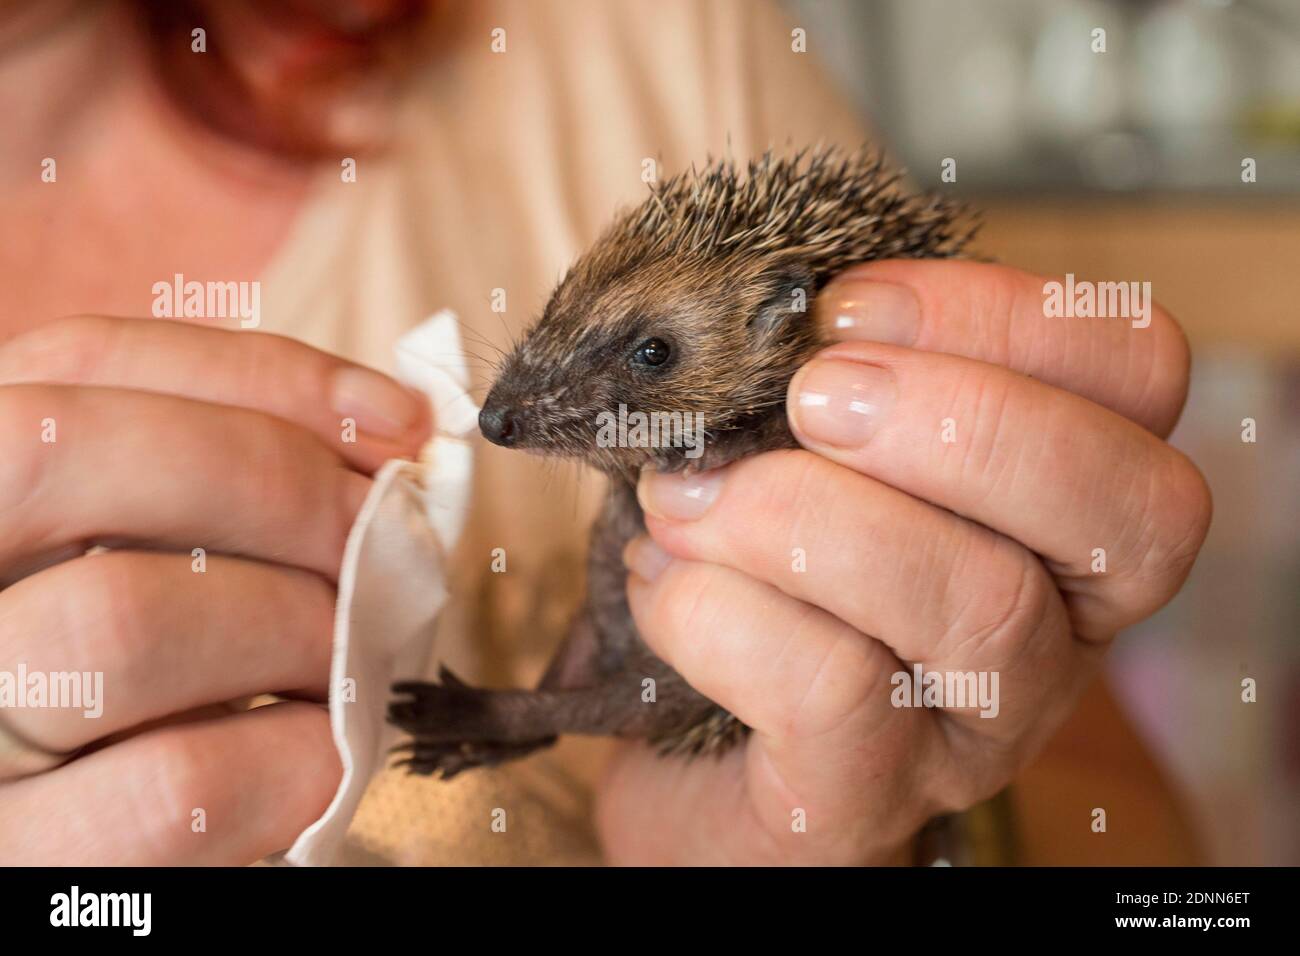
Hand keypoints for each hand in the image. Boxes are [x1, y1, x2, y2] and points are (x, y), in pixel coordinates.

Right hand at [0, 316, 428, 863]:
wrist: (102, 838)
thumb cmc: (152, 673)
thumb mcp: (155, 542)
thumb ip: (227, 472)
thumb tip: (392, 430)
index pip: (81, 362)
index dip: (262, 376)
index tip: (398, 423)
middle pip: (71, 460)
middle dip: (278, 485)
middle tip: (382, 538)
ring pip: (121, 621)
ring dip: (295, 624)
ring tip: (348, 652)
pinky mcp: (21, 860)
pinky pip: (175, 786)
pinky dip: (297, 754)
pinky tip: (324, 746)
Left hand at [598, 260, 1210, 864]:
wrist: (676, 760)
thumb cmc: (751, 578)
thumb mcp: (800, 454)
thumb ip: (824, 382)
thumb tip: (770, 312)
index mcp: (1059, 504)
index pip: (1136, 373)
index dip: (1002, 315)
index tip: (846, 309)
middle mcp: (1060, 622)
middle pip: (1125, 502)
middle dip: (958, 419)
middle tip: (810, 399)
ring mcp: (976, 725)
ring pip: (978, 599)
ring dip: (803, 516)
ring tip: (684, 497)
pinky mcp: (868, 798)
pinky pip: (832, 690)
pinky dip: (718, 609)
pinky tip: (660, 580)